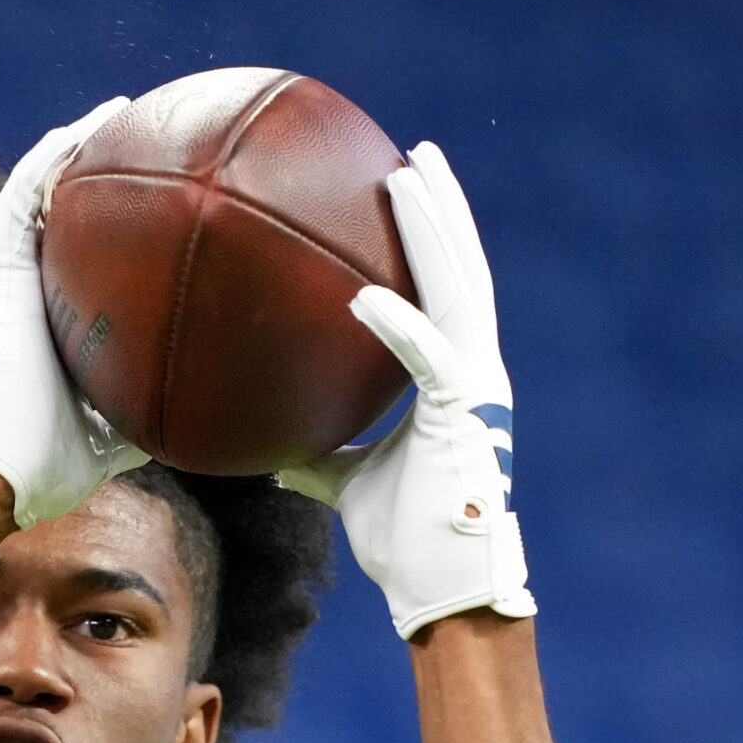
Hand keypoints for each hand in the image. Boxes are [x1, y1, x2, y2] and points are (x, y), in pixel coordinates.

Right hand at [0, 100, 149, 526]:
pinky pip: (19, 205)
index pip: (91, 263)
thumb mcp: (126, 436)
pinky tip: (83, 130)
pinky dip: (47, 163)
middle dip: (107, 177)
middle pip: (68, 218)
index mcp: (60, 325)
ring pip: (40, 197)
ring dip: (76, 150)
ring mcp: (13, 282)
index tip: (169, 206)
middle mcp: (34, 294)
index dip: (124, 230)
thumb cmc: (48, 468)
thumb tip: (232, 418)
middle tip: (154, 142)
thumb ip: (164, 414)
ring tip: (120, 113)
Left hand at [280, 141, 531, 634]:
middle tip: (416, 154)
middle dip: (443, 210)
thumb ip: (316, 452)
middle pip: (463, 271)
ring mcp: (478, 389)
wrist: (442, 588)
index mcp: (454, 379)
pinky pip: (428, 358)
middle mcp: (475, 371)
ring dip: (434, 233)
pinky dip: (397, 325)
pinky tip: (361, 295)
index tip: (403, 191)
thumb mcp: (344, 484)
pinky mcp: (467, 416)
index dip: (430, 241)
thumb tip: (264, 441)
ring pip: (461, 290)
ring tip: (408, 176)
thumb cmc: (403, 540)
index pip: (443, 292)